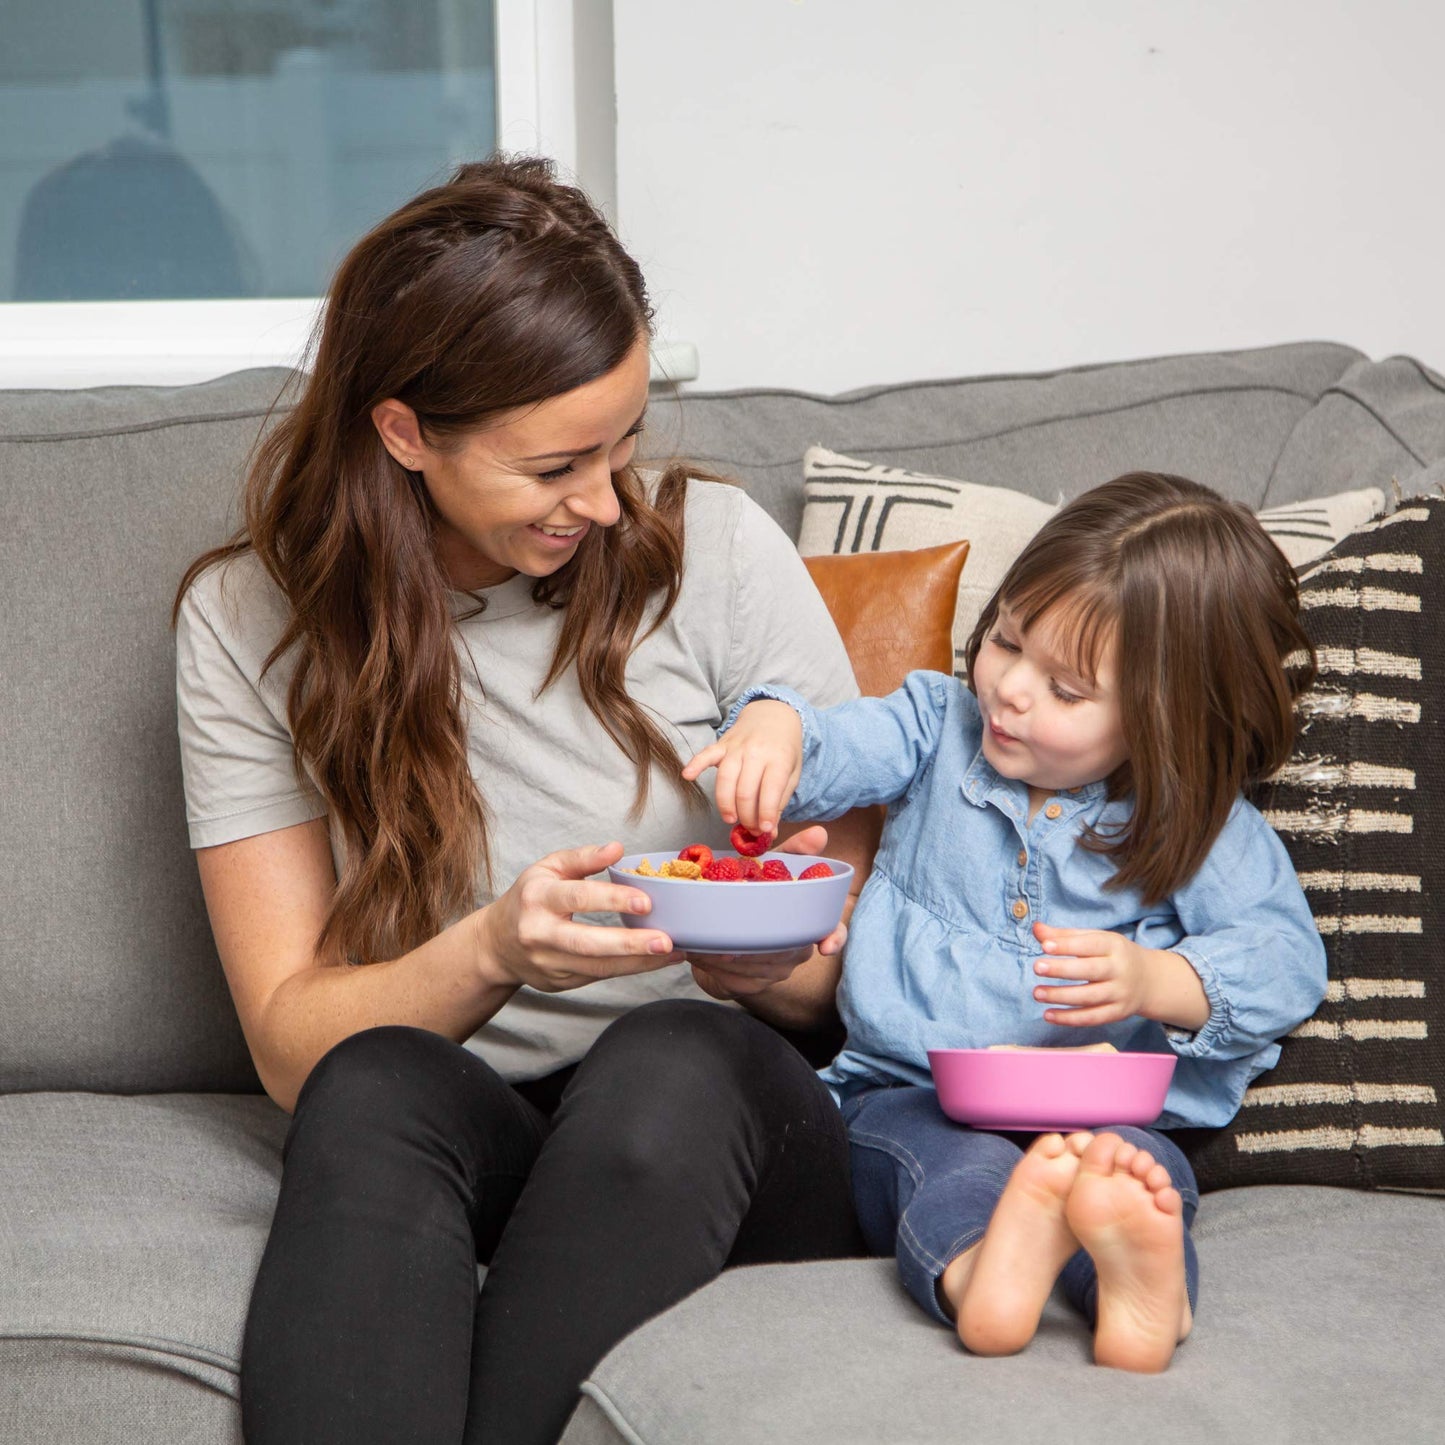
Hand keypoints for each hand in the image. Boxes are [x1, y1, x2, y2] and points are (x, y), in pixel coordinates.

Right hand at [477, 842, 684, 992]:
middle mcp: (539, 934)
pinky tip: (655, 961)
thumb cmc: (529, 899)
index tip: (645, 902)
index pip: (578, 898)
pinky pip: (599, 977)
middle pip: (587, 943)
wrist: (496, 944)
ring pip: (597, 968)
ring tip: (673, 953)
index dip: (612, 900)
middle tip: (666, 940)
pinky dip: (630, 969)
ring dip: (639, 962)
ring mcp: (548, 963)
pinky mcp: (560, 983)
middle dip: (630, 944)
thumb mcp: (547, 869)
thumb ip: (582, 858)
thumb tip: (617, 849)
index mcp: (537, 898)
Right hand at [681, 699, 802, 834]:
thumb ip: (779, 802)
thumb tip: (768, 831)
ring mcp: (736, 747)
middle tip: (748, 828)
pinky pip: (706, 754)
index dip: (766, 814)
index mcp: (779, 759)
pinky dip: (695, 764)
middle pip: (744, 790)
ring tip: (730, 819)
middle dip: (745, 815)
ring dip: (725, 803)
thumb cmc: (784, 749)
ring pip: (725, 779)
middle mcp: (756, 752)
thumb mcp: (792, 773)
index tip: (764, 830)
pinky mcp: (721, 744)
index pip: (770, 790)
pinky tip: (687, 776)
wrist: (773, 715)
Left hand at [686, 825, 846, 998]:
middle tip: (727, 923)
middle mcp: (796, 951)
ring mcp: (775, 971)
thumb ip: (793, 852)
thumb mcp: (771, 868)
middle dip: (753, 936)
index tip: (826, 946)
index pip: (832, 932)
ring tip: (703, 932)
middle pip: (781, 950)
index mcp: (806, 923)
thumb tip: (819, 832)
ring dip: (727, 949)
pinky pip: (734, 977)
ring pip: (754, 964)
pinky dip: (714, 962)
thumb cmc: (755, 896)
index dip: (834, 939)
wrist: (725, 933)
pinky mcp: (751, 984)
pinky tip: (700, 949)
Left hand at [1030, 920, 1152, 1027]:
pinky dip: (1069, 1019)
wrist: (1149, 981)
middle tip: (1037, 967)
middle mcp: (1119, 970)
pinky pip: (1092, 1018)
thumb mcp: (1094, 939)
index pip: (1090, 944)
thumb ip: (1064, 935)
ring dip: (1061, 996)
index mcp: (1114, 946)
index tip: (1045, 946)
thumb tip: (1036, 929)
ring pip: (1089, 997)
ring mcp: (1119, 994)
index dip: (1068, 945)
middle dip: (1062, 970)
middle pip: (1090, 971)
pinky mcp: (1117, 1013)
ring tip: (1037, 993)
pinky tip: (1049, 1015)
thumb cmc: (1112, 955)